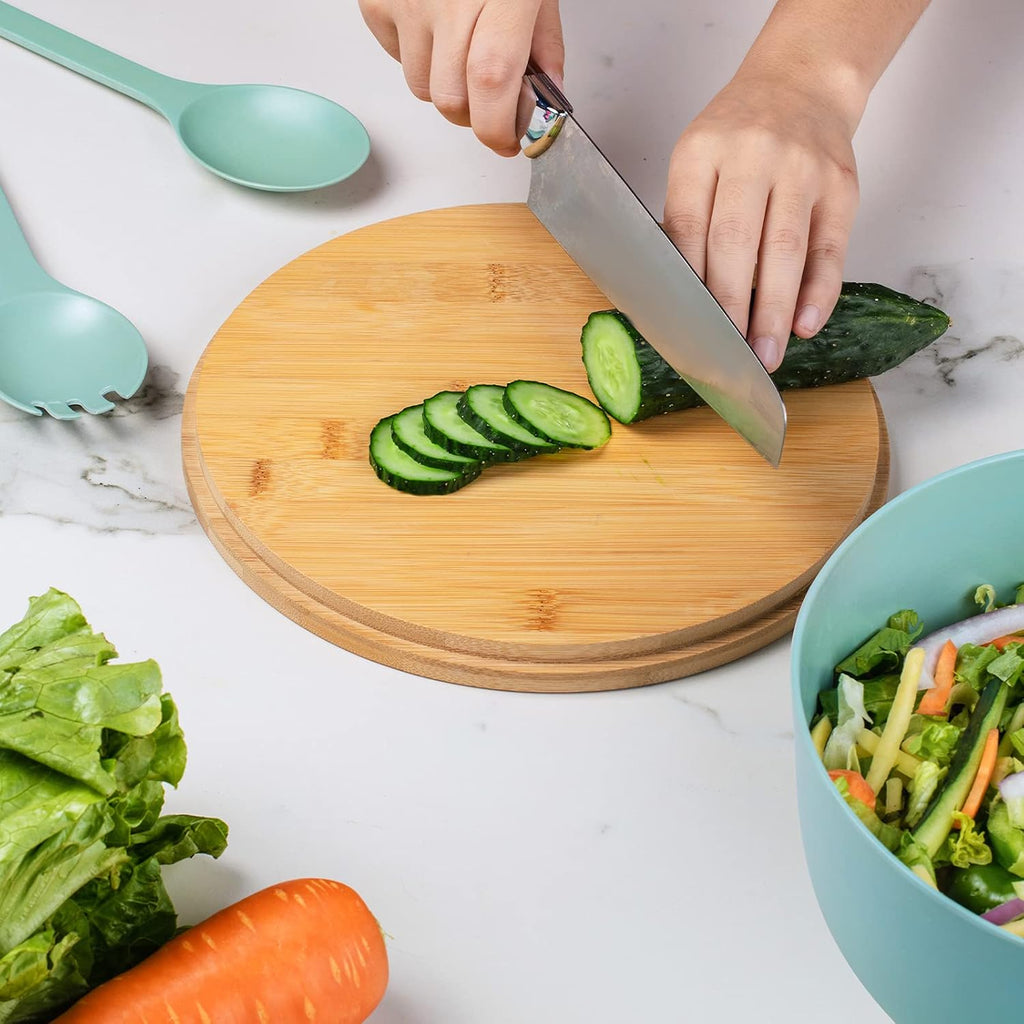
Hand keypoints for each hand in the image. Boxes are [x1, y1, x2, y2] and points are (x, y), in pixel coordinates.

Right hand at [359, 0, 564, 155]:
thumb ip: (545, 42)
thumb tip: (547, 96)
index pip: (491, 83)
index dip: (498, 127)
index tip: (509, 141)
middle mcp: (449, 0)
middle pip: (452, 100)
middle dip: (475, 116)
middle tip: (491, 102)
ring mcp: (407, 2)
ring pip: (422, 88)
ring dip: (445, 86)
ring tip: (460, 49)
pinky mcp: (376, 2)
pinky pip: (397, 59)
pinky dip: (417, 56)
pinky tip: (434, 25)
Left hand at [664, 69, 859, 371]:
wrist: (801, 82)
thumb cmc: (738, 136)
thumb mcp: (697, 160)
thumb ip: (688, 218)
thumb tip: (682, 299)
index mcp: (701, 152)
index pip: (688, 230)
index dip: (687, 286)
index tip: (686, 330)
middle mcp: (751, 154)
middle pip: (735, 244)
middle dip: (730, 310)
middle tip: (728, 359)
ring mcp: (801, 168)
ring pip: (784, 251)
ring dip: (774, 311)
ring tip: (766, 355)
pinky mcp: (840, 185)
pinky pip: (829, 247)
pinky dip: (819, 291)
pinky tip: (806, 323)